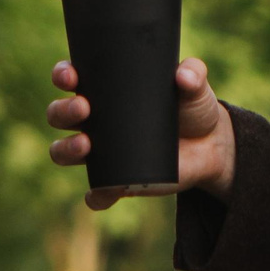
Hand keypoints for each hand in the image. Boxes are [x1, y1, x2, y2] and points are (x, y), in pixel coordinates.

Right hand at [46, 56, 235, 208]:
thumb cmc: (192, 107)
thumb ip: (193, 74)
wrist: (210, 146)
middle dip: (63, 111)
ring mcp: (103, 153)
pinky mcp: (118, 181)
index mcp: (105, 90)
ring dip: (66, 149)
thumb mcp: (195, 87)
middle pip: (59, 115)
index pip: (70, 78)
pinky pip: (98, 193)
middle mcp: (95, 121)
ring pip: (64, 152)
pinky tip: (102, 192)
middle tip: (84, 108)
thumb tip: (183, 75)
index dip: (63, 75)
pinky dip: (96, 196)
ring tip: (86, 144)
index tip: (71, 76)